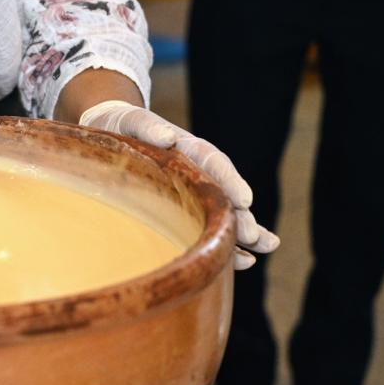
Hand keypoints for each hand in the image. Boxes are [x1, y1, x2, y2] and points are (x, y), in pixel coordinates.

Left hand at [80, 100, 278, 268]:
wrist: (115, 131)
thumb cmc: (125, 127)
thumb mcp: (132, 123)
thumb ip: (147, 126)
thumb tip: (167, 136)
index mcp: (186, 149)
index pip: (211, 163)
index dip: (228, 180)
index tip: (244, 200)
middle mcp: (197, 172)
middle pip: (223, 194)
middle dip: (241, 215)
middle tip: (254, 236)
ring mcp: (194, 193)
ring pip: (223, 214)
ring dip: (244, 232)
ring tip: (268, 246)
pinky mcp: (185, 211)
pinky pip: (207, 229)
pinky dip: (224, 244)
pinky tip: (244, 261)